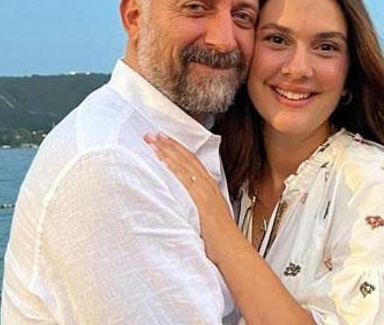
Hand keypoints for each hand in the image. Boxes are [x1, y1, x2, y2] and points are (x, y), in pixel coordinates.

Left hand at [144, 133, 241, 263]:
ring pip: (182, 164)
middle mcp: (207, 185)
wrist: (230, 248)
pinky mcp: (199, 199)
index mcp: (209, 186)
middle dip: (168, 145)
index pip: (191, 161)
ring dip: (166, 151)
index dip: (177, 148)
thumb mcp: (209, 213)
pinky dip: (172, 167)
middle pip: (185, 158)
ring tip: (152, 141)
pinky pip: (183, 178)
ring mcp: (203, 191)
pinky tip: (161, 160)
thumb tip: (184, 199)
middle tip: (152, 134)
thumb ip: (198, 203)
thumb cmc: (220, 237)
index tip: (164, 139)